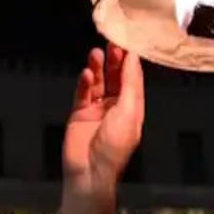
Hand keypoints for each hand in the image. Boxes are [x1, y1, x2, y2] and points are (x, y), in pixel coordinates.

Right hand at [53, 45, 143, 213]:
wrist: (89, 173)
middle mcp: (116, 107)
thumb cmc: (114, 148)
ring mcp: (97, 110)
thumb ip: (130, 84)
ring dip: (98, 67)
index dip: (130, 60)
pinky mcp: (80, 113)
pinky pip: (83, 92)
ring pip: (99, 81)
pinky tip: (87, 75)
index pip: (133, 78)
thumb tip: (132, 59)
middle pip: (116, 76)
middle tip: (111, 41)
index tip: (128, 40)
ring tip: (95, 53)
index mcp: (133, 108)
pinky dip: (85, 82)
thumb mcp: (129, 112)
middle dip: (114, 59)